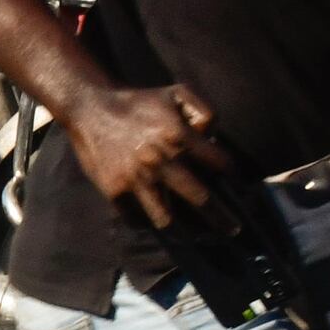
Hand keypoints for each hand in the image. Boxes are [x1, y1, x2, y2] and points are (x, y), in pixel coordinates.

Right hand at [62, 82, 234, 225]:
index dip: (234, 176)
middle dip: (221, 219)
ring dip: (185, 232)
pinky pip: (136, 218)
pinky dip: (148, 223)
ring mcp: (135, 179)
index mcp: (178, 135)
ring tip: (196, 237)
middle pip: (200, 199)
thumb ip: (204, 110)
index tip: (240, 188)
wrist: (89, 108)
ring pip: (167, 219)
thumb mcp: (176, 92)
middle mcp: (160, 161)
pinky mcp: (114, 190)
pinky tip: (158, 222)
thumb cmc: (138, 101)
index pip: (219, 163)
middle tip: (234, 230)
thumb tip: (214, 138)